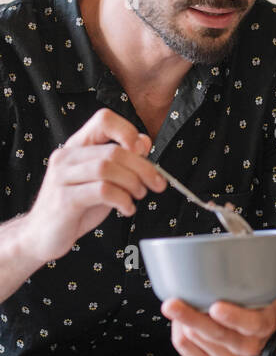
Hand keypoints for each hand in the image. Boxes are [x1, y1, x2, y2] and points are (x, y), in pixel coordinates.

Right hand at [23, 107, 166, 263]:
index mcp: (76, 146)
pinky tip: (126, 208)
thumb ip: (120, 161)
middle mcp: (66, 157)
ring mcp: (62, 177)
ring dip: (133, 183)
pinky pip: (102, 191)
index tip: (143, 151)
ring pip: (108, 168)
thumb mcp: (100, 180)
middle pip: (114, 150)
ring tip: (138, 195)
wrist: (41, 236)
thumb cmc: (74, 207)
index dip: (128, 131)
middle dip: (143, 168)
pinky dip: (123, 199)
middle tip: (156, 183)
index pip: (103, 120)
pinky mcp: (64, 199)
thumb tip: (144, 143)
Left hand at [160, 295, 275, 355]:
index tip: (216, 306)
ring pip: (198, 341)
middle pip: (216, 335)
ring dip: (183, 322)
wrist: (267, 334)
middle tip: (172, 303)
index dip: (233, 317)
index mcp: (264, 324)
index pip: (250, 324)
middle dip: (191, 318)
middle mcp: (247, 346)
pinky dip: (180, 336)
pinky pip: (189, 353)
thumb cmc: (264, 304)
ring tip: (178, 303)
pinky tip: (180, 323)